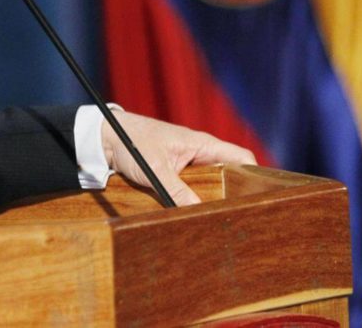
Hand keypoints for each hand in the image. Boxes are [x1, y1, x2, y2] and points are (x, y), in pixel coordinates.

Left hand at [101, 110, 255, 205]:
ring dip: (211, 201)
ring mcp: (187, 165)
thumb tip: (197, 214)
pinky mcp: (174, 175)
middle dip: (233, 195)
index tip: (259, 200)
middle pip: (228, 176)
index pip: (241, 158)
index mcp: (202, 144)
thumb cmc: (130, 142)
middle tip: (240, 219)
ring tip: (220, 223)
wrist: (102, 138)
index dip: (254, 177)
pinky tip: (196, 217)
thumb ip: (176, 192)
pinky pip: (192, 190)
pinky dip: (194, 201)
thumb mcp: (155, 170)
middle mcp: (199, 154)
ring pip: (210, 185)